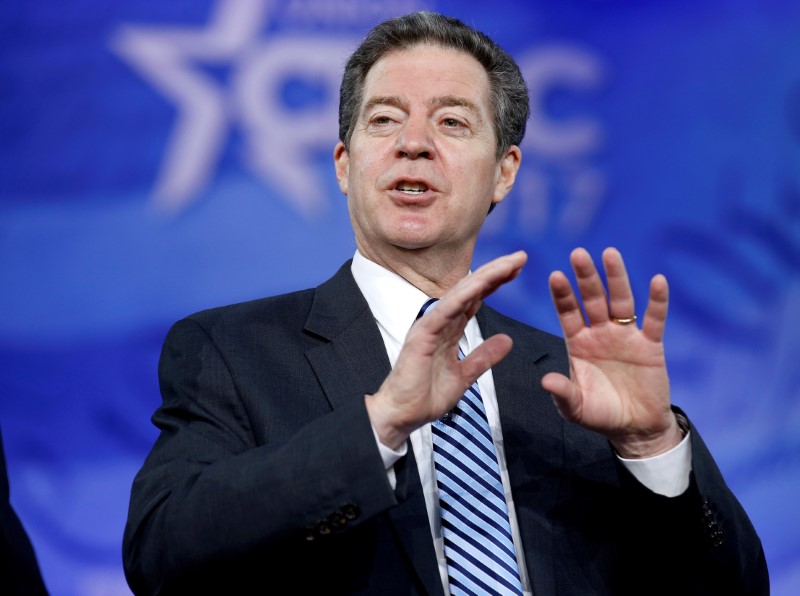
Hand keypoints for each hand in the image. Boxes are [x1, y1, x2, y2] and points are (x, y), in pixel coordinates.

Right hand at [366, 251, 527, 448]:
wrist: (401, 416)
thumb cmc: (425, 396)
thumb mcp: (465, 375)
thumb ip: (484, 357)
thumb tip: (507, 340)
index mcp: (449, 329)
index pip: (476, 299)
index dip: (496, 283)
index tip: (518, 269)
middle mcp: (440, 322)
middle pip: (471, 290)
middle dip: (496, 272)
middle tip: (520, 256)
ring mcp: (430, 325)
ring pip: (461, 294)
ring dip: (485, 277)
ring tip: (509, 264)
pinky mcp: (422, 335)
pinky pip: (445, 311)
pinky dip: (463, 296)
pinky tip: (480, 284)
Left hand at [541, 248, 680, 457]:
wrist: (635, 428)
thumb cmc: (600, 415)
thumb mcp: (576, 408)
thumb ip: (563, 393)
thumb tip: (546, 380)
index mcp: (578, 343)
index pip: (568, 313)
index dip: (563, 295)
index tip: (555, 275)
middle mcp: (600, 333)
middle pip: (593, 299)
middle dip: (586, 277)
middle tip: (578, 253)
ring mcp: (626, 336)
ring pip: (621, 302)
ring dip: (617, 278)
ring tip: (610, 253)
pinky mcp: (651, 346)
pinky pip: (655, 320)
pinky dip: (658, 301)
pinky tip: (657, 280)